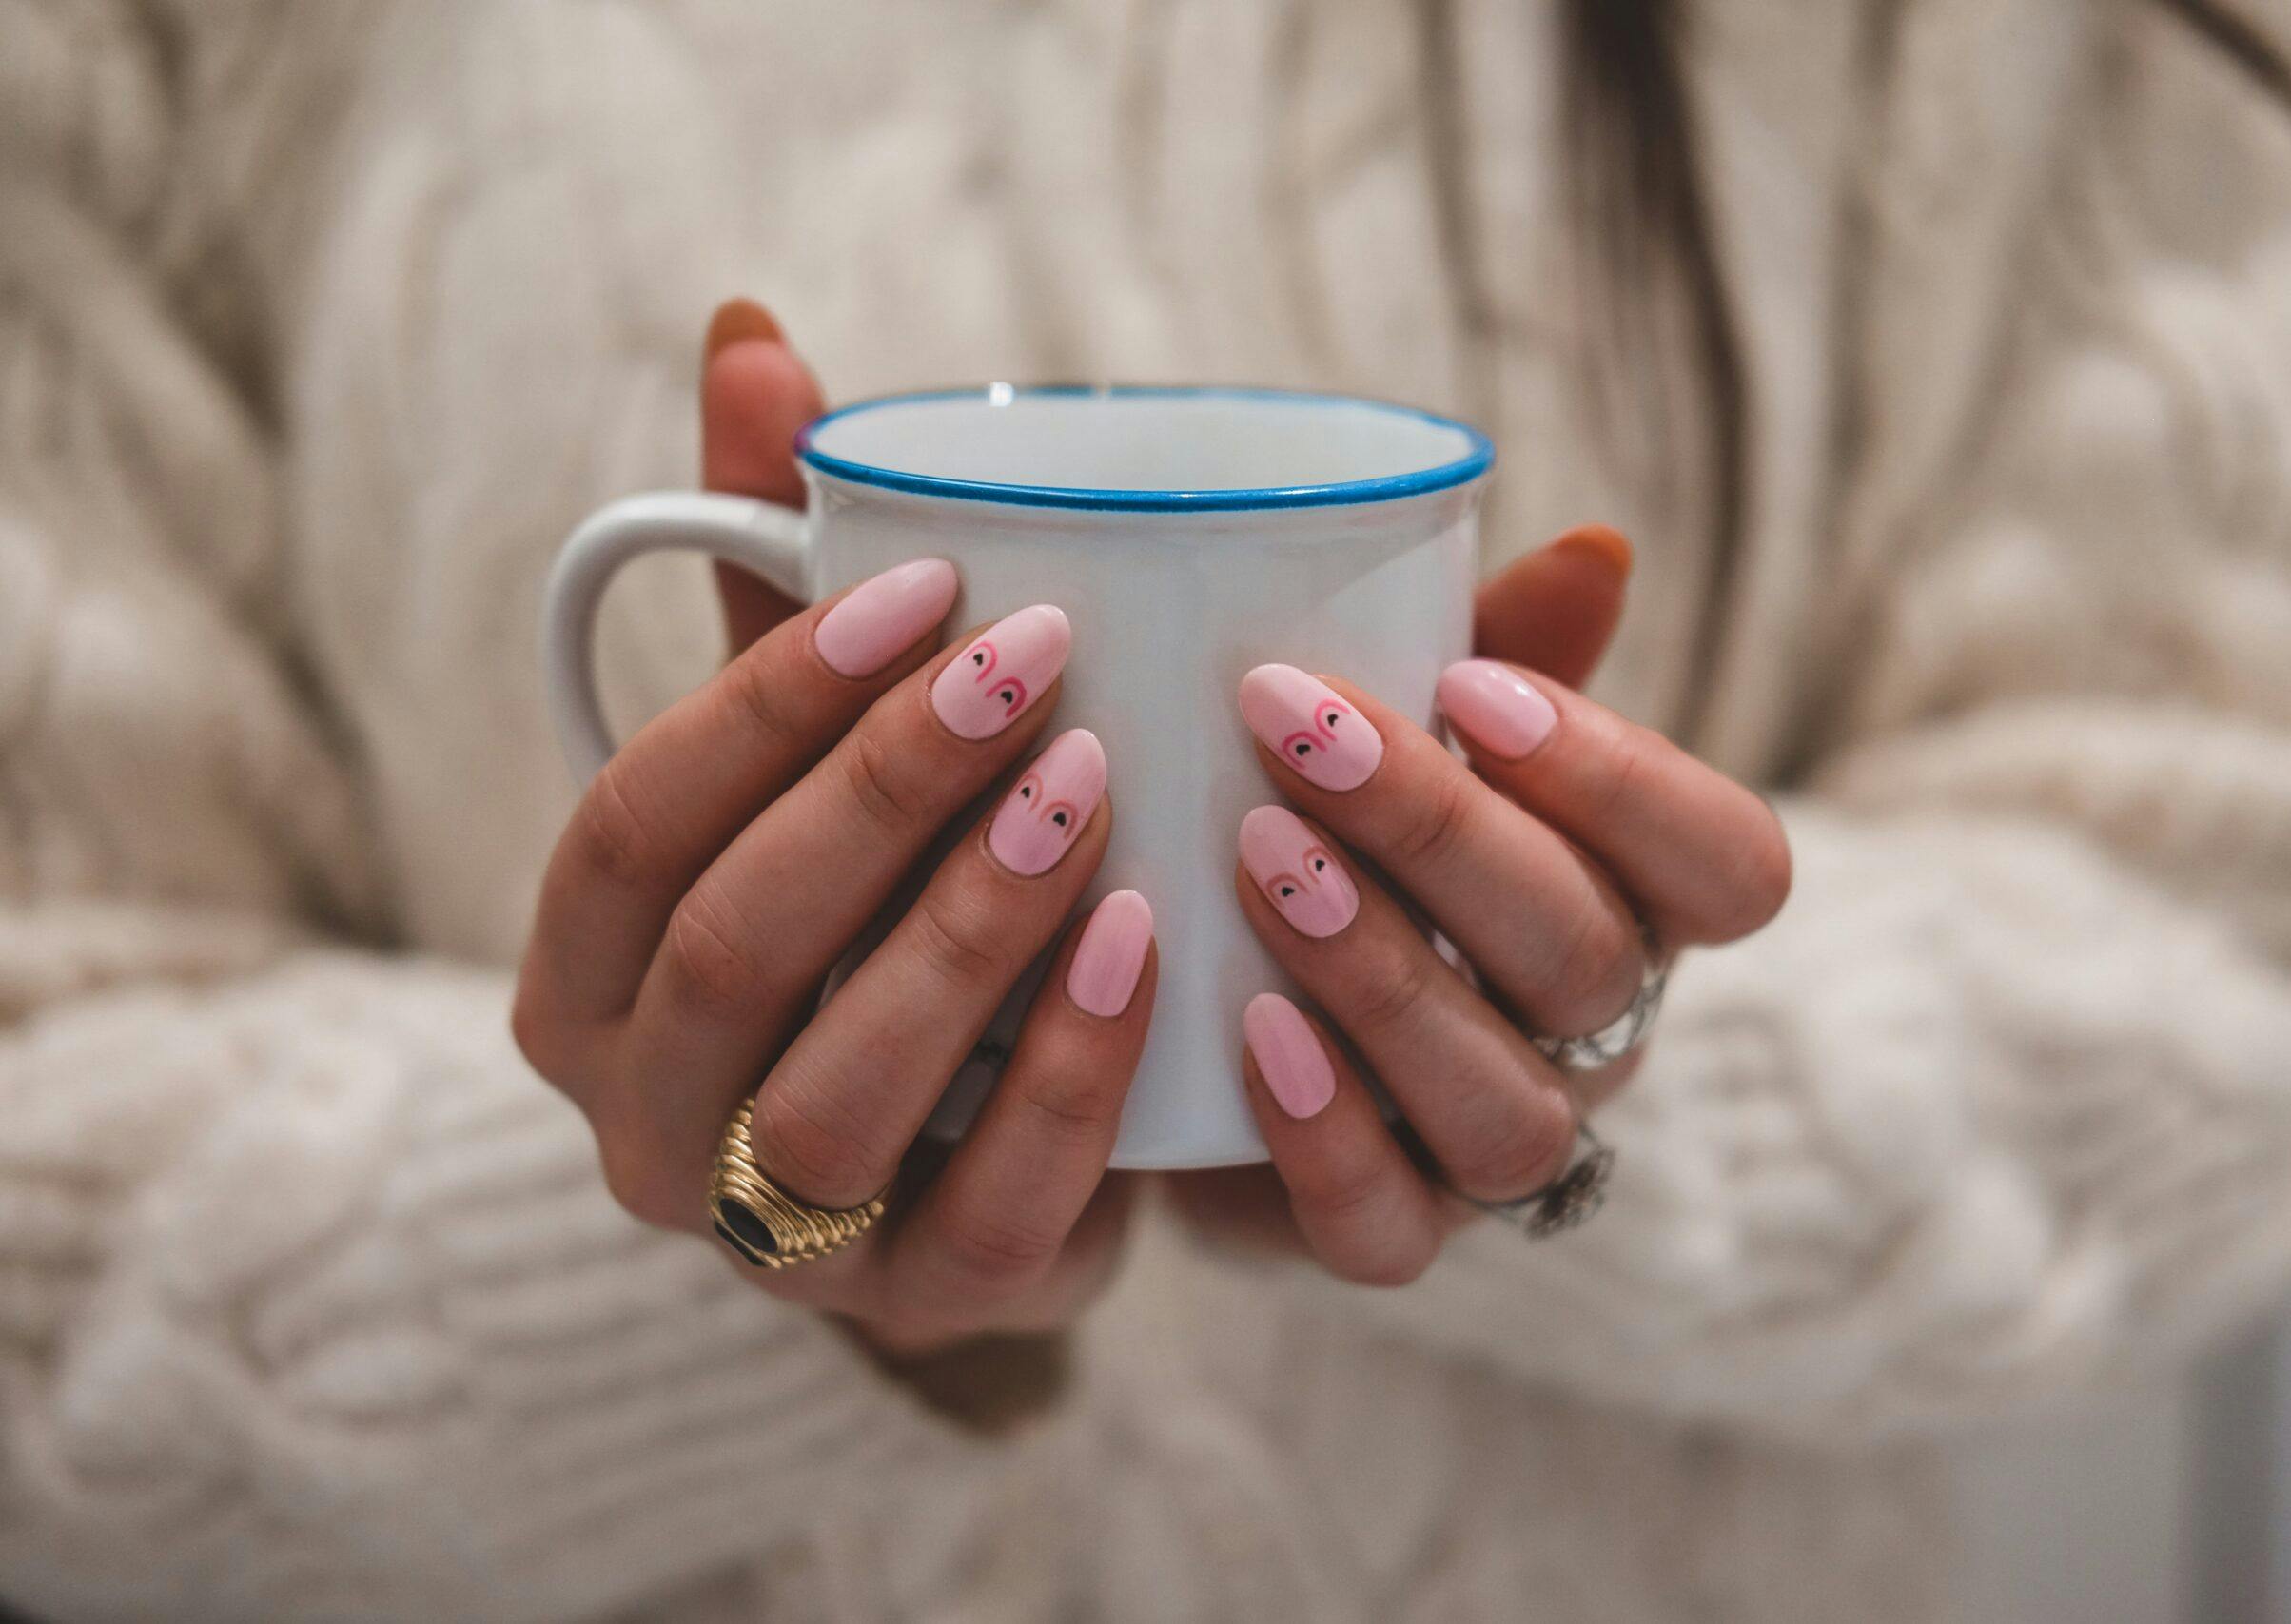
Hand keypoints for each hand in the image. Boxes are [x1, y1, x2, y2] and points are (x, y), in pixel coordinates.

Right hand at [513, 302, 1155, 1353]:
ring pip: (839, 1090)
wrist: (973, 1142)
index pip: (631, 828)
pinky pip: (992, 1204)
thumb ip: (775, 576)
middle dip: (886, 792)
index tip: (929, 581)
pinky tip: (1153, 944)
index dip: (768, 700)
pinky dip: (1071, 1067)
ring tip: (1095, 791)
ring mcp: (775, 1239)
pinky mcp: (925, 1307)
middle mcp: (643, 1123)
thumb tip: (756, 336)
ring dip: (971, 928)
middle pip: (734, 947)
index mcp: (582, 980)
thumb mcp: (817, 756)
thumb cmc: (878, 909)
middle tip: (1041, 663)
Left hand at [1168, 537, 1790, 1282]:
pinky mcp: (1388, 1233)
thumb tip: (1597, 548)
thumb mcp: (1415, 724)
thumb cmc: (1344, 828)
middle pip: (1588, 961)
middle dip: (1442, 836)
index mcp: (1633, 902)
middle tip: (1293, 732)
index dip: (1625, 781)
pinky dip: (1325, 1134)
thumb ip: (1505, 648)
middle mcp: (1594, 1037)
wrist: (1209, 1006)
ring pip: (1505, 1106)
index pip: (1730, 866)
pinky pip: (1387, 1227)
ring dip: (1383, 979)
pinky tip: (1250, 1033)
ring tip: (1259, 865)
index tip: (1470, 685)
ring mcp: (1498, 1147)